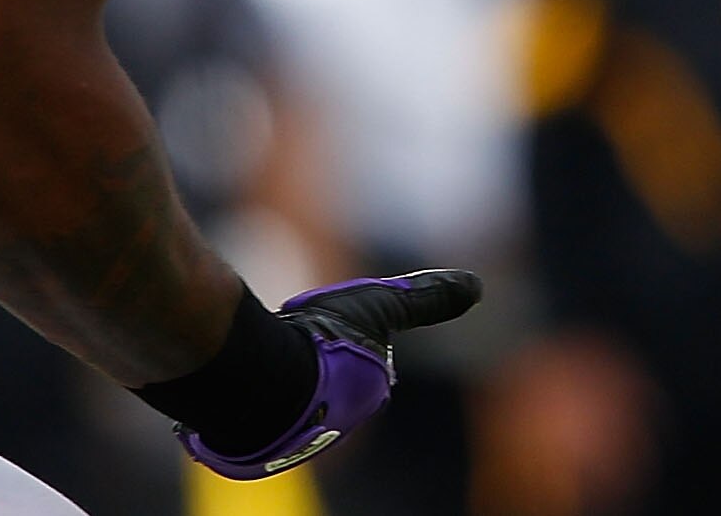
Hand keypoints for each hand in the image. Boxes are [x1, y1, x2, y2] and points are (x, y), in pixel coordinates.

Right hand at [179, 270, 484, 479]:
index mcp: (363, 395)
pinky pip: (255, 402)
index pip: (364, 358)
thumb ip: (426, 297)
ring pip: (291, 388)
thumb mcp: (380, 305)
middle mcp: (332, 421)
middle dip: (317, 354)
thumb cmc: (323, 343)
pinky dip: (252, 384)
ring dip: (282, 367)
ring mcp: (291, 431)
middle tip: (300, 328)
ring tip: (269, 344)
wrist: (261, 382)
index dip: (349, 333)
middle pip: (328, 374)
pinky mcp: (249, 434)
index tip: (332, 319)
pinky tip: (243, 367)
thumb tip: (476, 286)